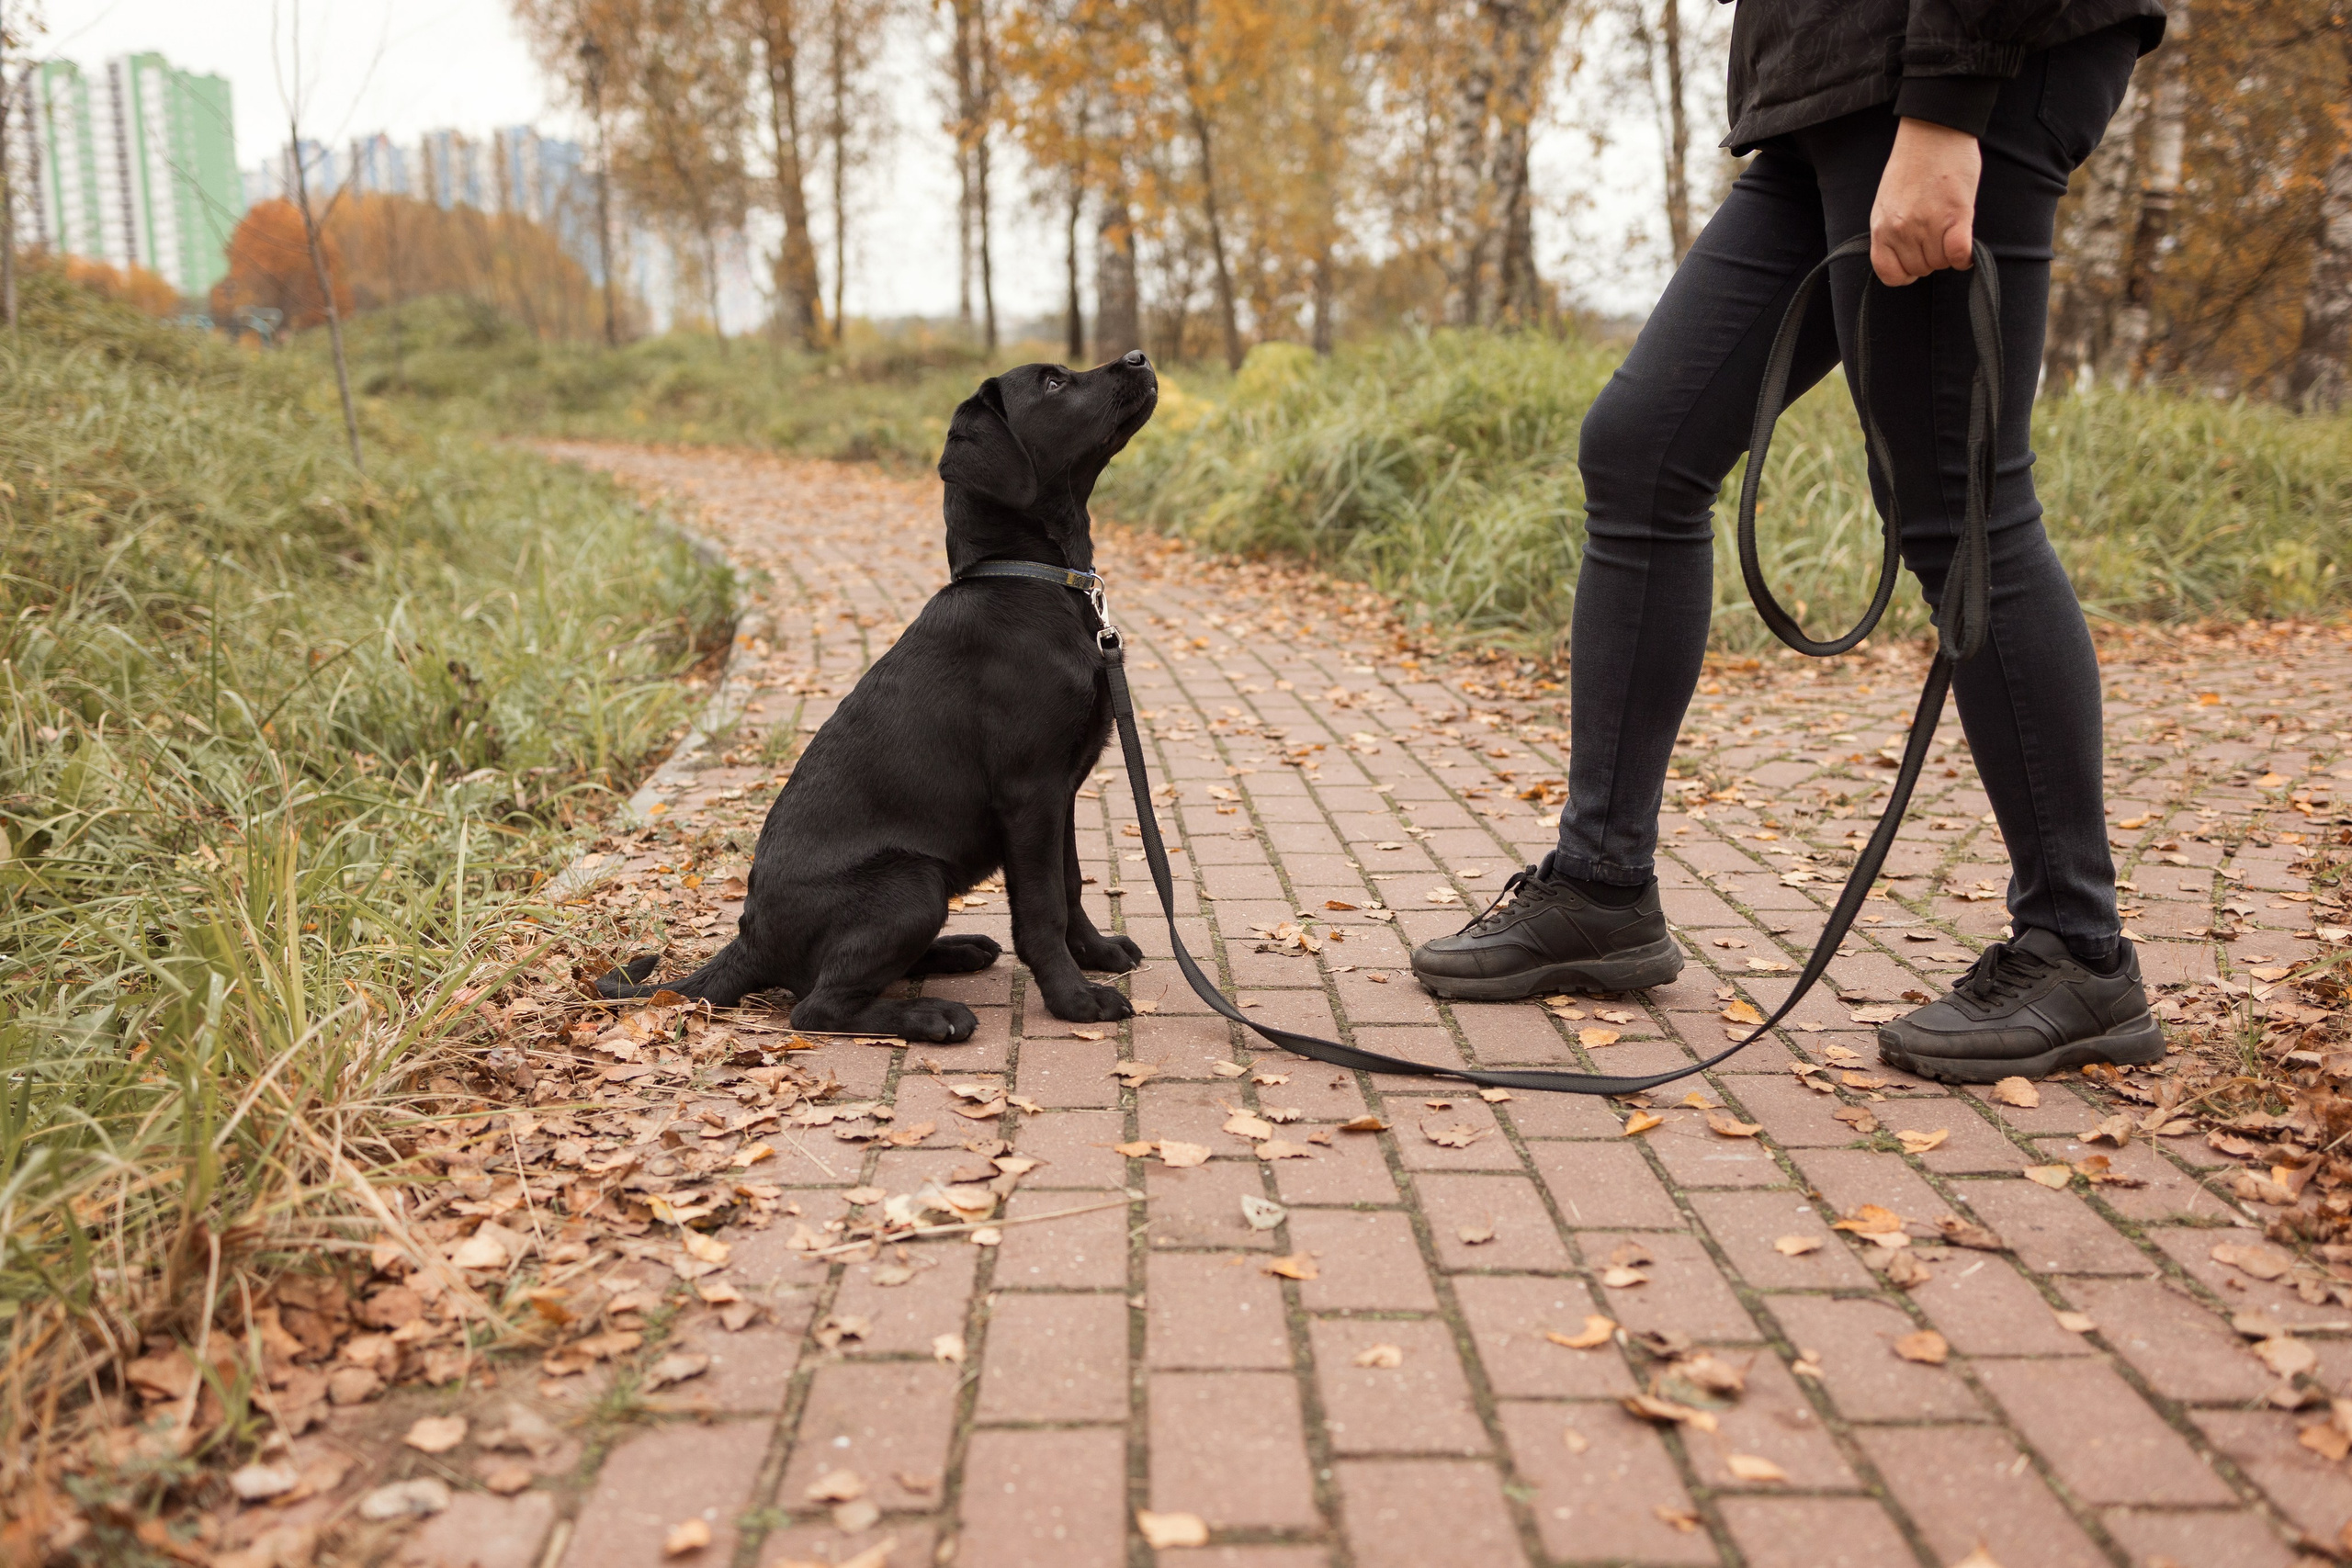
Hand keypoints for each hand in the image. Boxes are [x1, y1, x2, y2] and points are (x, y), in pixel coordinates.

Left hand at [1870, 117, 1980, 285]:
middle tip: (1937, 238)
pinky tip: (1964, 245)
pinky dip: (1965, 256)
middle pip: (1919, 269)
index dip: (1905, 273)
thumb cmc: (1912, 163)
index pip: (1888, 273)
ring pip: (1941, 263)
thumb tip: (1905, 254)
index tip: (1914, 263)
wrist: (1934, 130)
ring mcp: (1927, 224)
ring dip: (1948, 254)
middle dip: (1930, 259)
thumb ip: (1892, 229)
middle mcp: (1901, 229)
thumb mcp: (1888, 202)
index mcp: (1881, 226)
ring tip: (1949, 231)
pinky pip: (1960, 254)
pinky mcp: (1956, 216)